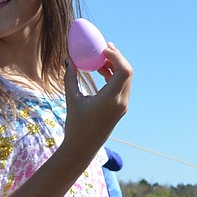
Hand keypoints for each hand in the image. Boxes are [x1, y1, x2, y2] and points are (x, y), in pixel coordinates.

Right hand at [62, 42, 132, 167]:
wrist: (82, 149)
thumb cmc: (75, 126)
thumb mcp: (72, 100)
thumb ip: (71, 78)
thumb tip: (69, 59)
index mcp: (111, 99)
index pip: (123, 71)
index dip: (116, 56)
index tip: (103, 48)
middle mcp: (121, 102)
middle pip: (127, 72)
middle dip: (117, 58)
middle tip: (104, 48)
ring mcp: (122, 106)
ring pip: (125, 79)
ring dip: (115, 66)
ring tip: (100, 59)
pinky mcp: (120, 109)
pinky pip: (121, 87)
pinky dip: (114, 76)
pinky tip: (101, 72)